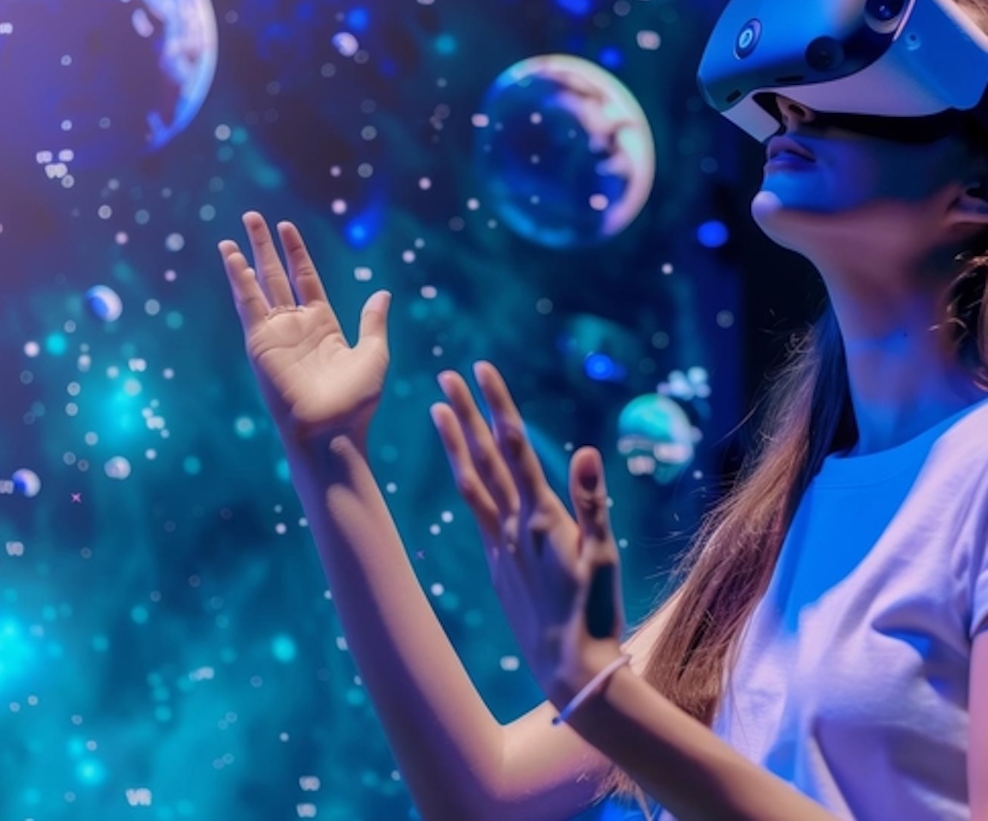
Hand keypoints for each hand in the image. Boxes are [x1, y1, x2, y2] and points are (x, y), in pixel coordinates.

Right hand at [218, 211, 390, 444]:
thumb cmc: (356, 400)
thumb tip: (383, 293)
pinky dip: (239, 279)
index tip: (287, 228)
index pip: (307, 279)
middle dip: (267, 247)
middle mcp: (296, 326)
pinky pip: (248, 304)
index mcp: (324, 326)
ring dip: (248, 257)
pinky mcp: (260, 342)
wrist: (330, 429)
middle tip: (255, 217)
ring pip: (259, 285)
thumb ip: (373, 322)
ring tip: (239, 229)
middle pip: (278, 276)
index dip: (297, 253)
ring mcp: (276, 333)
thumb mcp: (374, 353)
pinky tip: (233, 257)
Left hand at [431, 361, 625, 703]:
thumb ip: (594, 503)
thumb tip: (586, 450)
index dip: (497, 405)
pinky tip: (461, 468)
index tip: (481, 370)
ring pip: (472, 481)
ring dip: (455, 442)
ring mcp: (502, 544)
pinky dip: (466, 481)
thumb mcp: (604, 557)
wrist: (569, 671)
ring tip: (438, 409)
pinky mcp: (498, 562)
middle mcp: (515, 525)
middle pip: (486, 456)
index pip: (515, 446)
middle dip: (468, 412)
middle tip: (447, 374)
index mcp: (542, 516)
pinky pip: (477, 511)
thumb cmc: (595, 613)